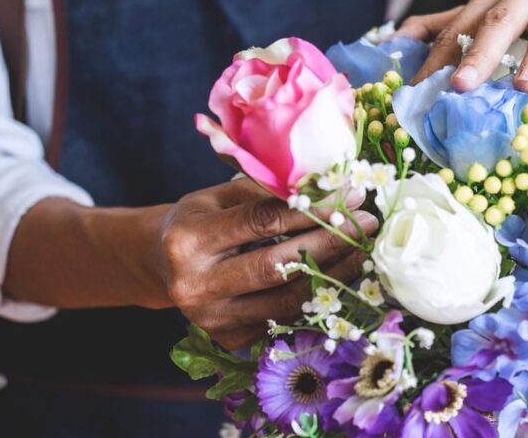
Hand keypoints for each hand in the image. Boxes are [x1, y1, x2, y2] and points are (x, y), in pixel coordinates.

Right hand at [157, 178, 375, 349]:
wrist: (161, 265)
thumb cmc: (200, 220)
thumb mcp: (220, 195)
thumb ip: (268, 192)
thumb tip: (332, 187)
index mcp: (189, 240)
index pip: (263, 222)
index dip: (313, 209)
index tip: (351, 196)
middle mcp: (195, 285)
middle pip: (278, 266)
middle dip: (330, 243)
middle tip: (366, 225)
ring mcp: (212, 319)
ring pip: (287, 299)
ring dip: (333, 275)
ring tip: (363, 251)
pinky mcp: (229, 339)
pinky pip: (285, 318)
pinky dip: (316, 297)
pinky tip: (340, 276)